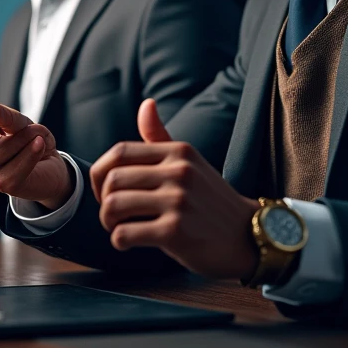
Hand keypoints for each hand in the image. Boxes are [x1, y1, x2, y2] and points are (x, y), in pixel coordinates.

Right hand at [0, 101, 73, 210]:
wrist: (51, 165)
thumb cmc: (31, 141)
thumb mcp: (20, 123)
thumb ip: (3, 117)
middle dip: (14, 125)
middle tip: (31, 131)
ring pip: (6, 148)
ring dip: (28, 138)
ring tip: (38, 140)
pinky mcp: (6, 185)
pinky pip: (21, 164)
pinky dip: (34, 151)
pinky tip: (40, 146)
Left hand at [90, 99, 258, 280]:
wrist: (247, 235)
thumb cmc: (211, 200)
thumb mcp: (190, 162)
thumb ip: (161, 138)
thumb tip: (146, 104)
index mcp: (179, 152)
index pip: (119, 152)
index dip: (101, 173)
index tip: (106, 190)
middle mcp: (179, 172)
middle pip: (112, 180)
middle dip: (103, 201)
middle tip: (112, 214)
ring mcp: (178, 201)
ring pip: (114, 206)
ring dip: (108, 222)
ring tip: (119, 227)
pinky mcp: (176, 232)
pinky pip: (125, 234)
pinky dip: (119, 241)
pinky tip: (129, 242)